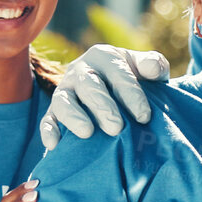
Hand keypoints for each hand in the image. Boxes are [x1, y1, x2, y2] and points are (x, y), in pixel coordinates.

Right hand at [40, 45, 170, 149]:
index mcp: (104, 56)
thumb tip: (153, 69)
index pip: (118, 74)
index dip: (131, 95)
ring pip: (64, 100)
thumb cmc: (134, 79)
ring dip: (74, 116)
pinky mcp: (53, 110)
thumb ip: (154, 64)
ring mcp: (65, 90)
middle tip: (116, 128)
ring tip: (87, 133)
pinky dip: (48, 130)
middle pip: (89, 85)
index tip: (144, 117)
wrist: (112, 89)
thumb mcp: (145, 68)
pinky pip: (47, 119)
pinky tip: (54, 145)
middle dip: (102, 106)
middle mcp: (81, 70)